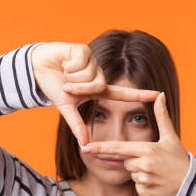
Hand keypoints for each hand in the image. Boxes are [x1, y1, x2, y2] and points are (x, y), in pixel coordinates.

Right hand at [31, 42, 159, 145]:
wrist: (37, 70)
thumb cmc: (53, 88)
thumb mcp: (67, 109)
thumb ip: (77, 126)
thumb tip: (85, 146)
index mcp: (98, 89)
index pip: (123, 93)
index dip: (141, 94)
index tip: (159, 95)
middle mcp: (98, 75)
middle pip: (99, 85)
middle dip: (79, 88)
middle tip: (66, 86)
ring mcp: (92, 61)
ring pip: (90, 74)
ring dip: (73, 77)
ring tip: (64, 73)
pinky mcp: (84, 50)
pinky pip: (81, 62)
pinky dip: (68, 66)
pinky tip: (63, 63)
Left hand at [81, 92, 190, 195]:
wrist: (192, 186)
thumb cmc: (180, 160)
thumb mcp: (171, 137)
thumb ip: (162, 116)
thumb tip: (160, 95)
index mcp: (147, 150)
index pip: (118, 148)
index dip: (100, 148)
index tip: (85, 147)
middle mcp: (143, 165)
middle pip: (125, 162)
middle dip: (135, 161)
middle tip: (153, 162)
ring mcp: (144, 180)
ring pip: (131, 174)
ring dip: (140, 174)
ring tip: (157, 173)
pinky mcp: (145, 192)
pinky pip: (136, 187)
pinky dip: (145, 185)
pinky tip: (157, 183)